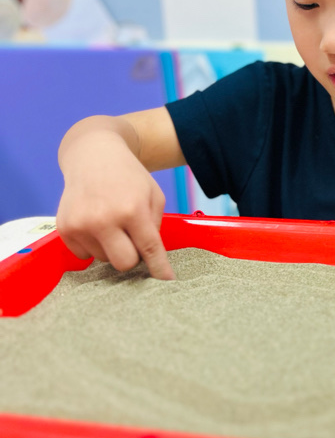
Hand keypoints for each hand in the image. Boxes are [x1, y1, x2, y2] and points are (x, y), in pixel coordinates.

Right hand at [57, 129, 174, 280]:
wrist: (93, 156)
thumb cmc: (129, 177)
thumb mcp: (153, 195)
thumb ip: (155, 227)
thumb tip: (151, 259)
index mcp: (132, 209)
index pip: (149, 249)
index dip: (159, 268)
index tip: (166, 281)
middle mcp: (104, 219)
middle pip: (124, 264)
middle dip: (132, 257)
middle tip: (132, 239)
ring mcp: (81, 225)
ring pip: (104, 259)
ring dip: (112, 247)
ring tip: (111, 222)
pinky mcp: (65, 229)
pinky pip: (84, 255)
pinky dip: (93, 245)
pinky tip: (95, 224)